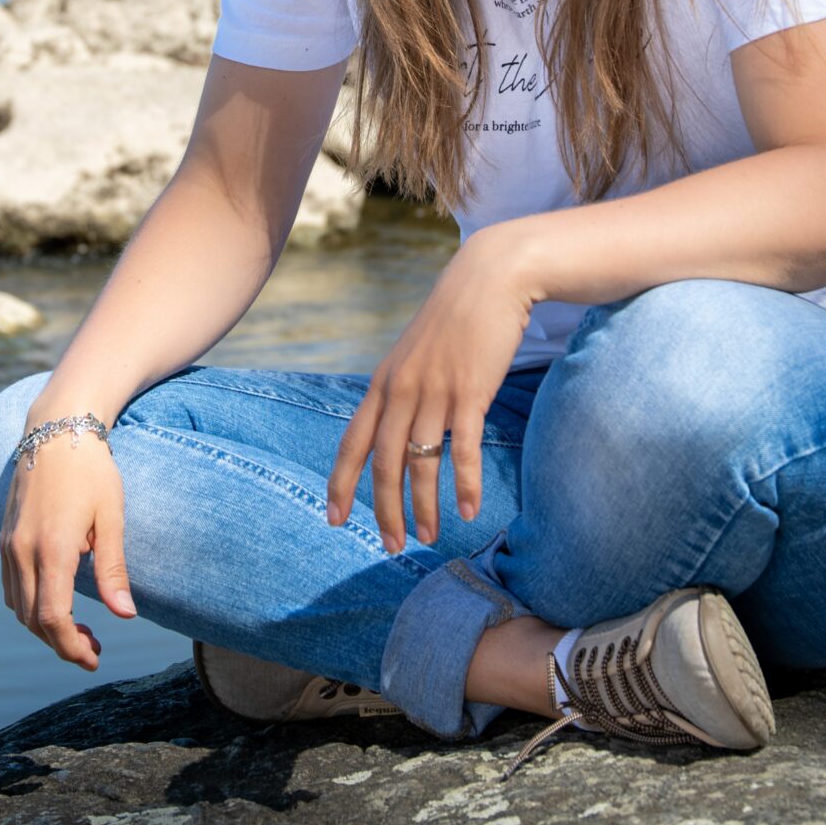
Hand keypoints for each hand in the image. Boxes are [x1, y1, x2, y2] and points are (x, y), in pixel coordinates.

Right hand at [0, 426, 137, 670]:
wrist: (56, 430)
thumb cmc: (91, 471)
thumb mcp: (112, 518)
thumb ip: (113, 569)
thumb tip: (126, 616)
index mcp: (51, 549)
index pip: (52, 619)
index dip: (72, 648)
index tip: (95, 658)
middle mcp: (22, 551)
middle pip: (33, 621)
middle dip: (62, 643)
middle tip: (94, 648)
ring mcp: (8, 545)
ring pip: (18, 607)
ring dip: (45, 628)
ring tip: (79, 630)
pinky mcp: (4, 538)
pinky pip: (11, 587)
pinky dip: (30, 607)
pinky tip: (55, 603)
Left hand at [327, 224, 541, 553]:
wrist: (490, 278)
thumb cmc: (455, 318)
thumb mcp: (415, 353)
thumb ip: (403, 388)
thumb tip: (396, 425)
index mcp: (384, 383)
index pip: (352, 442)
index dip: (341, 483)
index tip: (335, 519)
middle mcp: (402, 390)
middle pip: (383, 462)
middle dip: (383, 509)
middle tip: (391, 546)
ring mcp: (435, 391)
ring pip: (420, 462)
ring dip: (423, 506)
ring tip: (427, 537)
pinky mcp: (470, 391)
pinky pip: (463, 449)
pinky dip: (465, 484)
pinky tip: (468, 510)